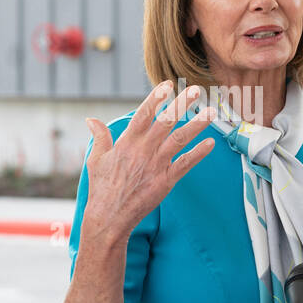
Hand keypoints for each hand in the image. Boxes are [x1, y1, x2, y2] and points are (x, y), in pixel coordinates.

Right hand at [81, 81, 215, 240]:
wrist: (109, 218)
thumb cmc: (101, 189)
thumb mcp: (96, 159)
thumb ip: (99, 137)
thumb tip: (91, 119)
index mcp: (127, 142)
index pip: (144, 114)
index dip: (156, 98)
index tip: (168, 84)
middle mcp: (143, 150)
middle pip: (166, 121)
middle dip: (182, 103)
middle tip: (197, 89)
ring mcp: (156, 165)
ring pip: (180, 139)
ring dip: (197, 125)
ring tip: (211, 111)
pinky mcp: (166, 181)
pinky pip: (185, 164)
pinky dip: (199, 153)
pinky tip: (211, 143)